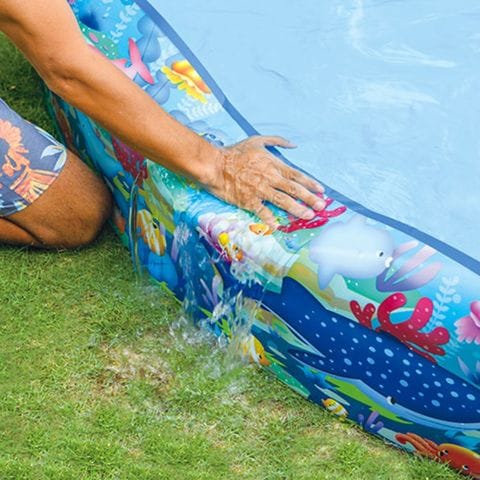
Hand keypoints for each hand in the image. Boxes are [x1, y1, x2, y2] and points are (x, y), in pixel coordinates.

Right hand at [205, 136, 325, 227]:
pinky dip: (270, 219)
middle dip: (309, 198)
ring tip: (308, 215)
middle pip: (294, 189)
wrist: (215, 165)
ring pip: (282, 200)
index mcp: (273, 164)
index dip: (310, 183)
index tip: (322, 191)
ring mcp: (259, 190)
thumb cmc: (235, 153)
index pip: (296, 175)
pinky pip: (262, 211)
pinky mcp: (248, 200)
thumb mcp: (257, 141)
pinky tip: (278, 226)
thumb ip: (277, 141)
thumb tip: (294, 145)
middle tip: (322, 206)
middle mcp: (269, 178)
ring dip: (297, 209)